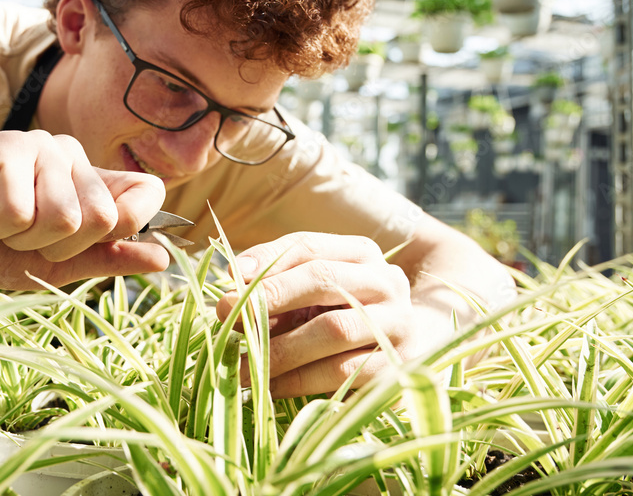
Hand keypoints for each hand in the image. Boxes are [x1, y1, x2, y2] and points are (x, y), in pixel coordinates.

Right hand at [0, 130, 168, 288]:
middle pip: (103, 218)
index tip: (83, 240)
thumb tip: (163, 258)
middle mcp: (74, 155)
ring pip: (64, 216)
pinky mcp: (4, 145)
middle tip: (22, 233)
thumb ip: (108, 259)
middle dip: (57, 245)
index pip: (148, 191)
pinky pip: (20, 209)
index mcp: (93, 181)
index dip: (128, 226)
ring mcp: (41, 144)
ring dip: (21, 237)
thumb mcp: (55, 265)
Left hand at [215, 232, 419, 397]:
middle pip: (324, 279)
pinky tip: (271, 386)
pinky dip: (300, 380)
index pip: (309, 246)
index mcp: (361, 253)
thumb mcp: (311, 292)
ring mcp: (397, 324)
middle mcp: (385, 282)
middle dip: (271, 297)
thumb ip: (273, 287)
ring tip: (241, 365)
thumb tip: (227, 299)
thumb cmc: (343, 313)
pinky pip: (342, 372)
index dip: (267, 260)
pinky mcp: (397, 366)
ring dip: (280, 348)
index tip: (231, 278)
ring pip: (333, 329)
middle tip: (228, 317)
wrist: (405, 346)